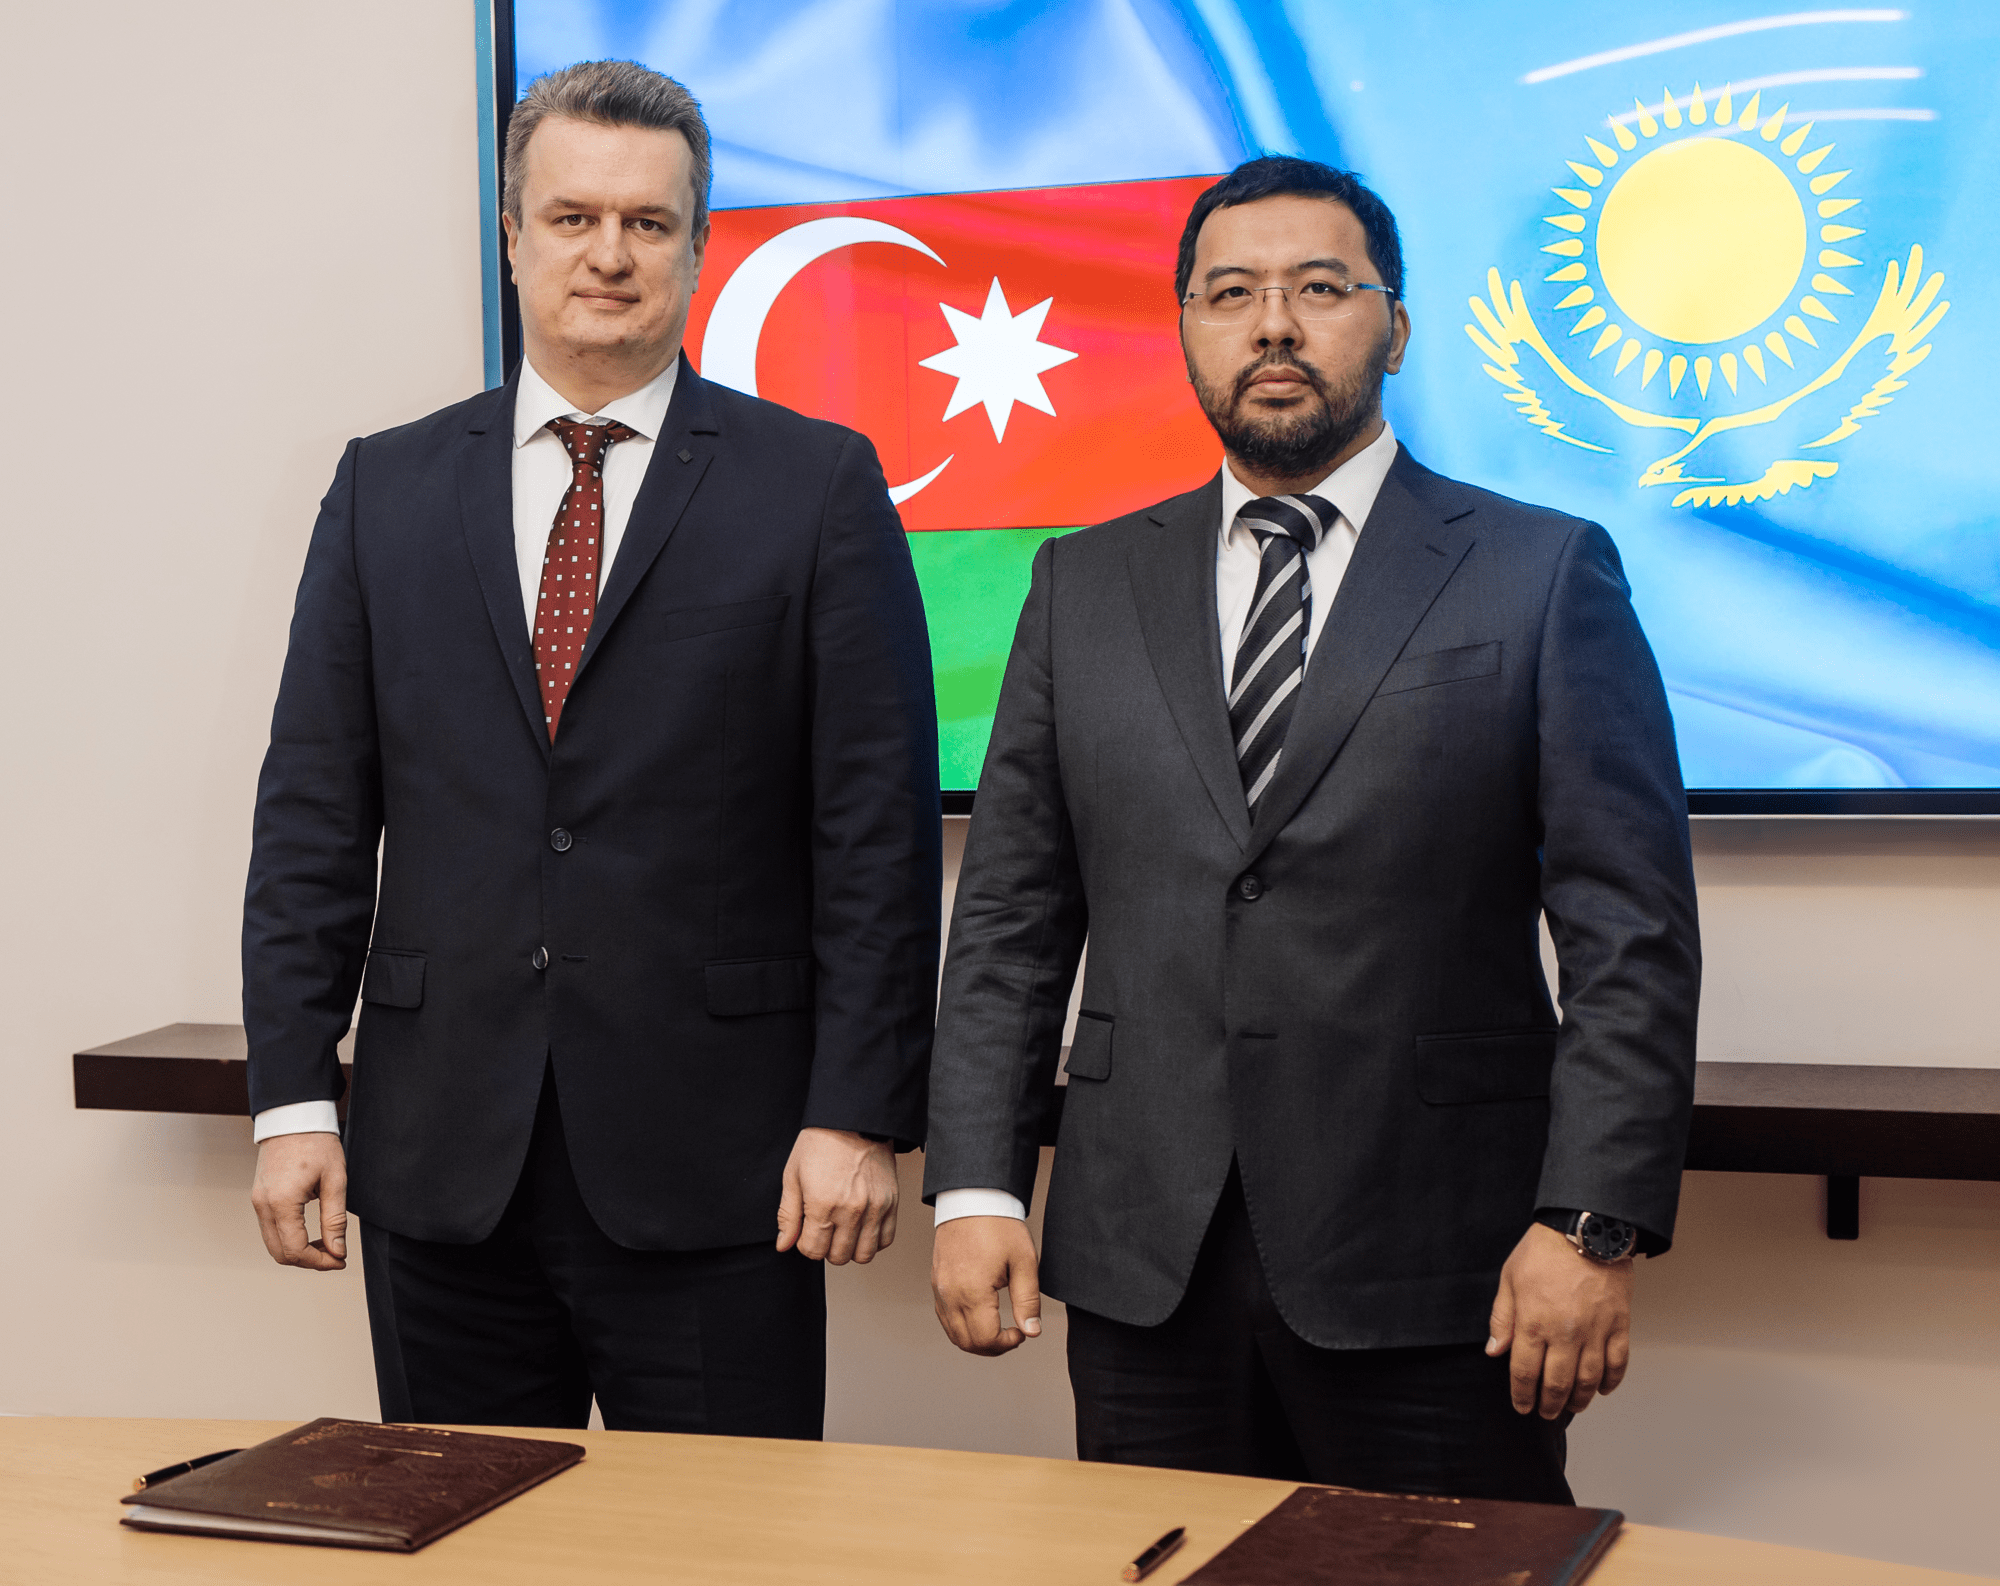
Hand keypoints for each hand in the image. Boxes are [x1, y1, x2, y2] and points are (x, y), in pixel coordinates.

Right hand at [251, 1132, 348, 1269]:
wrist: (294, 1117)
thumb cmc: (317, 1143)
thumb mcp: (335, 1180)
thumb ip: (335, 1220)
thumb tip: (337, 1251)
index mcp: (281, 1202)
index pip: (295, 1250)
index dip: (319, 1262)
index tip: (341, 1260)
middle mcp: (263, 1206)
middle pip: (280, 1254)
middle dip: (309, 1261)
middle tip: (335, 1256)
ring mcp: (257, 1202)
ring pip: (273, 1244)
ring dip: (298, 1252)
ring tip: (326, 1246)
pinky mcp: (258, 1198)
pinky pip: (270, 1230)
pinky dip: (288, 1239)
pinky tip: (310, 1234)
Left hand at [775, 1128, 897, 1263]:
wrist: (854, 1119)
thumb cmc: (821, 1143)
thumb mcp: (793, 1176)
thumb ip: (788, 1215)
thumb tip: (785, 1244)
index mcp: (822, 1204)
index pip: (813, 1251)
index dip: (806, 1245)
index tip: (807, 1231)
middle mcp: (851, 1210)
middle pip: (838, 1256)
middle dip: (827, 1248)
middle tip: (824, 1230)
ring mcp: (875, 1208)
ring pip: (864, 1254)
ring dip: (851, 1248)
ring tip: (844, 1231)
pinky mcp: (891, 1202)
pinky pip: (886, 1239)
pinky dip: (873, 1240)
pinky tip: (862, 1227)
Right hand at [931, 1215, 1041, 1355]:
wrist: (971, 1199)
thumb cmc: (998, 1225)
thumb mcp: (1023, 1262)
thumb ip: (1028, 1301)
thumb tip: (1031, 1331)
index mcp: (973, 1291)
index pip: (986, 1339)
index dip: (1007, 1343)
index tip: (1021, 1332)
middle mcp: (950, 1294)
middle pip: (967, 1343)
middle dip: (993, 1347)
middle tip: (1013, 1334)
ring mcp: (939, 1290)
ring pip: (953, 1334)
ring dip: (976, 1340)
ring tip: (998, 1328)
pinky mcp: (936, 1283)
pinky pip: (944, 1318)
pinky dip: (961, 1327)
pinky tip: (980, 1318)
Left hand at [1486, 1222, 1632, 1417]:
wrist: (1586, 1229)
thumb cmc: (1543, 1251)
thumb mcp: (1510, 1279)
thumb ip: (1502, 1319)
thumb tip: (1495, 1352)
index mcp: (1533, 1323)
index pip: (1525, 1373)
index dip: (1522, 1395)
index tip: (1521, 1406)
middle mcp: (1565, 1334)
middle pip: (1557, 1383)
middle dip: (1549, 1404)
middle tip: (1545, 1412)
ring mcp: (1595, 1332)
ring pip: (1588, 1380)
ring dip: (1579, 1400)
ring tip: (1572, 1407)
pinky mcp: (1619, 1325)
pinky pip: (1617, 1363)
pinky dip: (1610, 1381)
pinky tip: (1602, 1389)